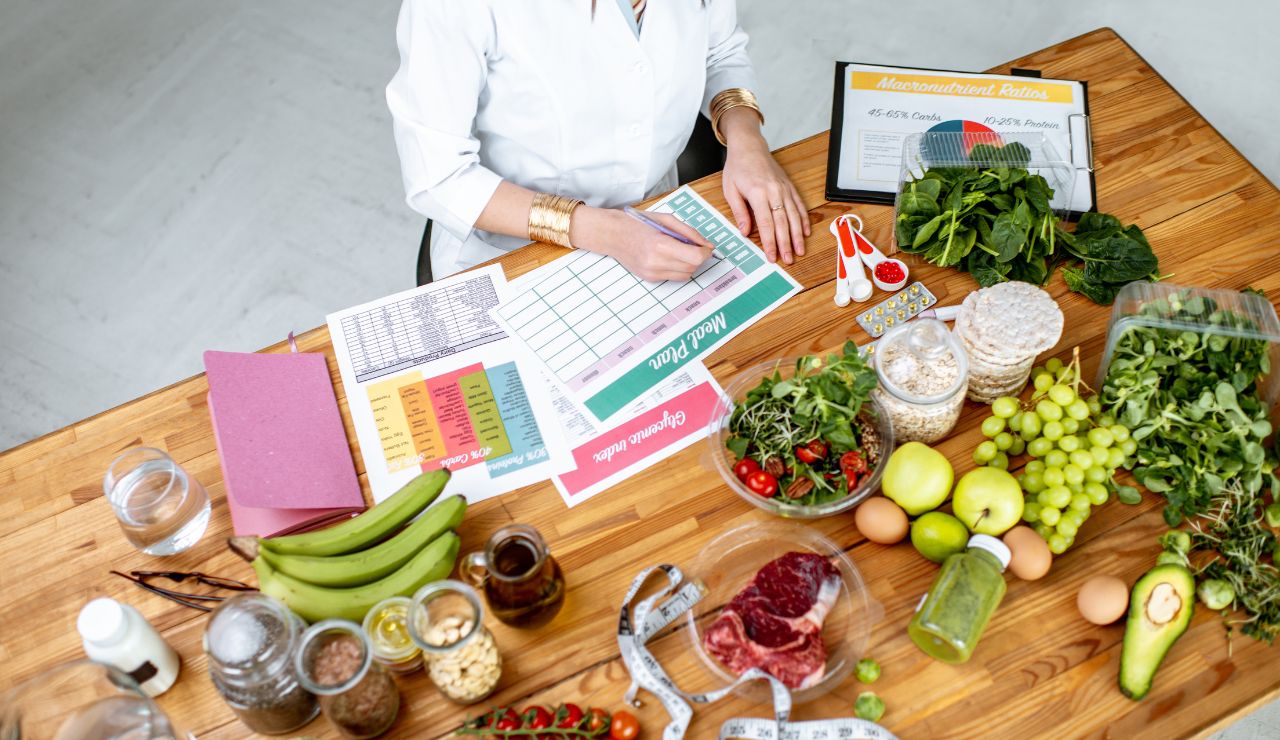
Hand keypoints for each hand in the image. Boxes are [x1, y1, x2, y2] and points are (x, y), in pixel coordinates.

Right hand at [569, 207, 713, 281]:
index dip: (705, 253)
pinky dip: (677, 267)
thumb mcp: (666, 219)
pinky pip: (673, 277)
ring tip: (679, 250)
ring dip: (688, 264)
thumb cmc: (638, 223)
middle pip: (692, 267)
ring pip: (685, 275)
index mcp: (661, 244)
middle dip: (698, 258)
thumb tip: (707, 245)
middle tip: (693, 246)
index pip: (695, 257)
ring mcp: (652, 272)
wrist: (613, 235)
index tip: (706, 247)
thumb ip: (689, 232)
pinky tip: (668, 256)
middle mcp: (656, 262)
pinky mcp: (650, 278)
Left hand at [719, 112, 810, 264]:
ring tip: (800, 251)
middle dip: (786, 243)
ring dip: (798, 235)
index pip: (766, 223)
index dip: (769, 242)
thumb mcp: (730, 190)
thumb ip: (739, 212)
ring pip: (794, 215)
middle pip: (782, 222)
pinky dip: (803, 219)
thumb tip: (745, 232)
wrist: (749, 146)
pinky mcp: (789, 186)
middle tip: (789, 260)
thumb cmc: (737, 167)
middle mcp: (774, 191)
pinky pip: (799, 205)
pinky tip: (806, 232)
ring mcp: (784, 188)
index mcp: (758, 193)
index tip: (772, 256)